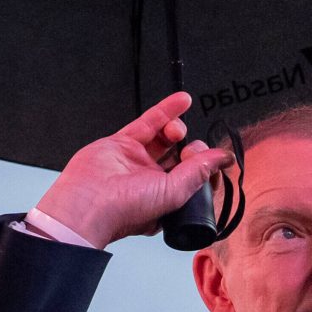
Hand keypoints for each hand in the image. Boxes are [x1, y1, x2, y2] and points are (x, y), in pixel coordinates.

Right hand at [32, 92, 232, 247]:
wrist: (87, 203)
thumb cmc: (124, 210)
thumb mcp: (174, 193)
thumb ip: (198, 171)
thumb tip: (223, 158)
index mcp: (166, 199)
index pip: (195, 176)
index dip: (205, 165)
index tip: (213, 159)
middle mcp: (152, 180)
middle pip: (181, 154)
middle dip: (191, 147)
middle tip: (190, 150)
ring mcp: (137, 160)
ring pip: (165, 137)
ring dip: (178, 128)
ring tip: (177, 131)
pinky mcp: (122, 143)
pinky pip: (148, 123)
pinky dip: (166, 110)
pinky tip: (182, 100)